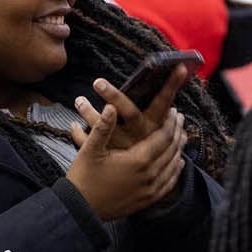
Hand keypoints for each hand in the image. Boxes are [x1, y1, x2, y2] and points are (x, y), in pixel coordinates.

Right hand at [65, 105, 187, 220]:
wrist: (79, 209)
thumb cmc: (83, 177)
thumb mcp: (90, 149)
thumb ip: (103, 127)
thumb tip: (111, 106)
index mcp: (138, 160)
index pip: (163, 137)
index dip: (171, 122)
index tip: (174, 112)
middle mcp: (149, 175)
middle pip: (172, 149)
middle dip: (177, 132)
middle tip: (181, 120)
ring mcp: (150, 189)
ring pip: (173, 165)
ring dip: (179, 149)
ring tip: (181, 136)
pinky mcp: (147, 200)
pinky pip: (169, 183)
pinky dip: (176, 170)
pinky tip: (178, 163)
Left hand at [73, 63, 187, 152]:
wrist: (140, 185)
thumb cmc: (150, 156)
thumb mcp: (158, 141)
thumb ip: (165, 127)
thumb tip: (179, 113)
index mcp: (153, 128)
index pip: (163, 102)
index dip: (170, 84)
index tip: (176, 67)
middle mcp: (137, 136)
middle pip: (129, 111)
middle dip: (114, 94)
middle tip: (98, 82)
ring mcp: (120, 146)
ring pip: (101, 127)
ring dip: (87, 111)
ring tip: (78, 100)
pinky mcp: (104, 156)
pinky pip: (87, 143)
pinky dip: (77, 134)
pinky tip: (72, 125)